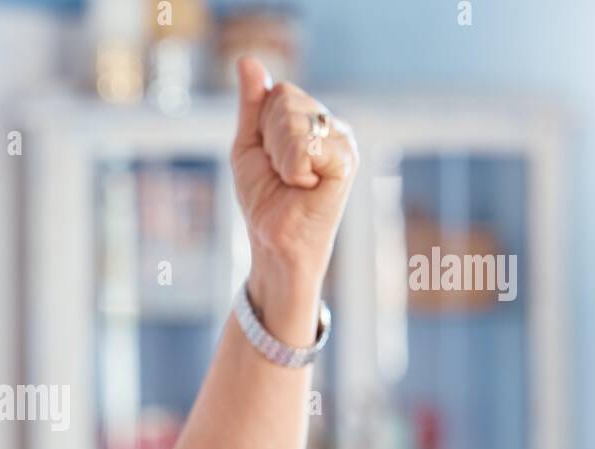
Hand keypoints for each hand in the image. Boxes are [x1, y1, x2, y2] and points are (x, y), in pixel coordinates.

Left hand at [231, 56, 357, 325]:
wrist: (274, 241)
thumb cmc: (264, 199)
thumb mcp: (249, 145)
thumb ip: (252, 104)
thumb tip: (248, 60)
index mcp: (311, 119)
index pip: (279, 92)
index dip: (262, 126)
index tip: (269, 157)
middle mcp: (332, 125)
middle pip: (286, 100)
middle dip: (269, 141)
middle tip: (281, 174)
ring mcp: (343, 141)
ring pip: (294, 121)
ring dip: (280, 157)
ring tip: (293, 181)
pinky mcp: (347, 161)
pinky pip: (306, 145)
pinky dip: (293, 170)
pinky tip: (306, 186)